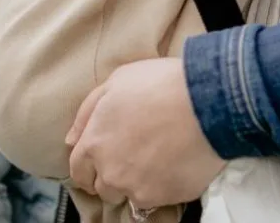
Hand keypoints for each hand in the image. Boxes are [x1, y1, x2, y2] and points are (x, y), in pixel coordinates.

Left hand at [66, 58, 225, 208]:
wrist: (207, 100)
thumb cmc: (163, 83)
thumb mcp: (118, 80)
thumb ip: (88, 111)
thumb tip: (71, 138)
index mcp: (95, 142)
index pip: (78, 169)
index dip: (89, 164)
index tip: (103, 157)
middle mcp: (111, 171)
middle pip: (102, 186)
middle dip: (112, 173)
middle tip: (135, 153)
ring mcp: (137, 188)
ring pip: (127, 195)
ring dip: (135, 181)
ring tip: (156, 158)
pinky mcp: (163, 197)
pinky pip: (155, 198)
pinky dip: (161, 184)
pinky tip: (174, 161)